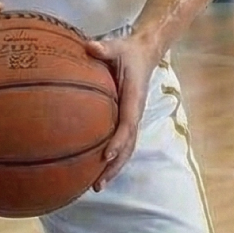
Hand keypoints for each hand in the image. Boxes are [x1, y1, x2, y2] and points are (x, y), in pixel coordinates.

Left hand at [85, 30, 161, 190]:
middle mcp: (134, 112)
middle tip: (97, 184)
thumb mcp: (117, 46)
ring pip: (125, 148)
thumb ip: (105, 48)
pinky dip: (110, 157)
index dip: (118, 141)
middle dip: (115, 166)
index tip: (105, 155)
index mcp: (134, 98)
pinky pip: (119, 141)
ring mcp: (130, 117)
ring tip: (95, 185)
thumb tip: (90, 46)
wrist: (143, 53)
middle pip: (128, 146)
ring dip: (113, 167)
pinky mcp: (125, 118)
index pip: (128, 124)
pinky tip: (93, 168)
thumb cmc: (128, 51)